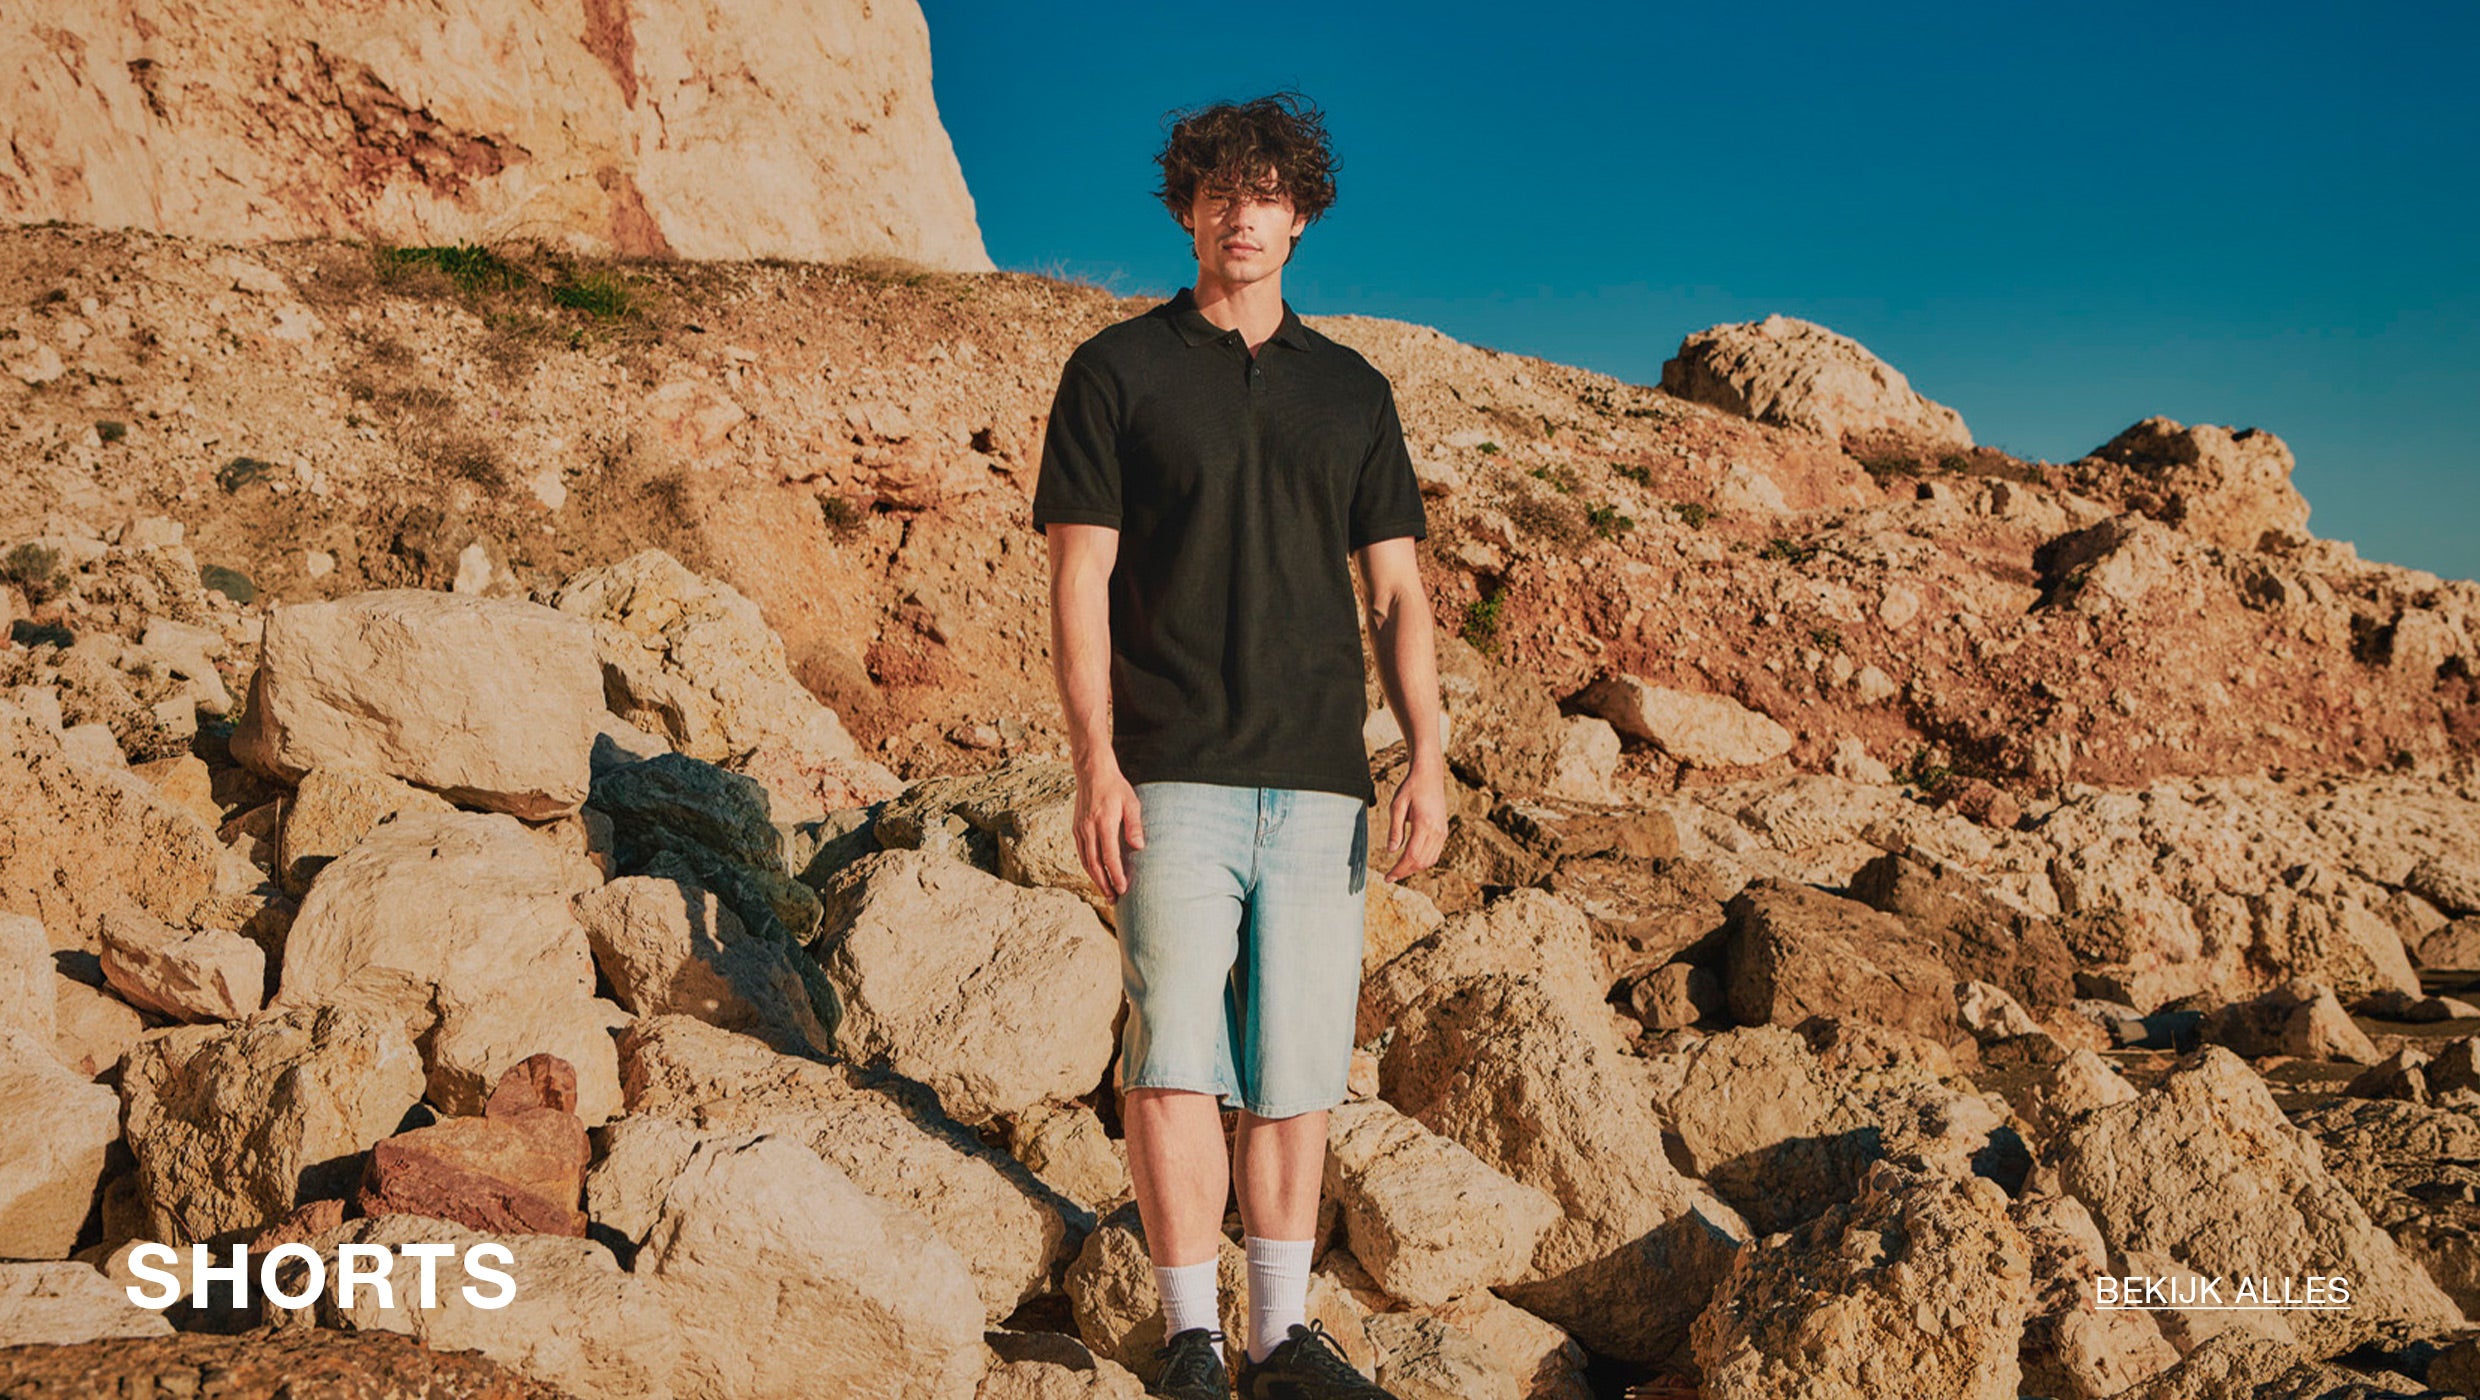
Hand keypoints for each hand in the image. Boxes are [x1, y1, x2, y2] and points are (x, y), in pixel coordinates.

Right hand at [1074, 769, 1144, 899]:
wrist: (1092, 772)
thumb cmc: (1116, 787)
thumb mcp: (1131, 803)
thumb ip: (1134, 826)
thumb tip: (1139, 847)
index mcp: (1103, 823)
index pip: (1109, 856)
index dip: (1116, 875)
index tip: (1123, 888)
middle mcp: (1088, 829)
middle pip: (1094, 864)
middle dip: (1104, 884)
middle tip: (1114, 899)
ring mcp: (1079, 829)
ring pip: (1086, 861)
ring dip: (1095, 879)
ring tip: (1106, 892)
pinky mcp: (1076, 828)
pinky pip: (1082, 853)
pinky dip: (1089, 867)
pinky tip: (1097, 874)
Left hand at [1379, 756, 1446, 881]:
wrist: (1429, 775)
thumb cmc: (1410, 788)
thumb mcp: (1397, 806)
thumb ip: (1395, 830)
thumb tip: (1391, 851)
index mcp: (1424, 825)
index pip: (1411, 856)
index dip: (1399, 870)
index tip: (1387, 877)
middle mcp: (1437, 831)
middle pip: (1421, 862)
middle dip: (1405, 872)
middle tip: (1390, 876)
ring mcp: (1442, 832)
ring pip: (1429, 860)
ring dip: (1414, 868)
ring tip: (1399, 869)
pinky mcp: (1443, 831)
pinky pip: (1434, 853)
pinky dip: (1422, 860)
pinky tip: (1411, 860)